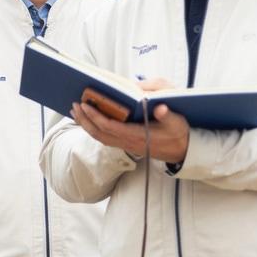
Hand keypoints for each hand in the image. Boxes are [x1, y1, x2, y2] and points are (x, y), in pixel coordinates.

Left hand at [71, 94, 189, 164]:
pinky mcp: (126, 144)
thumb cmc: (179, 133)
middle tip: (74, 105)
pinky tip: (88, 120)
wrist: (183, 151)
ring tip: (75, 111)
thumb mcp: (177, 122)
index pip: (110, 127)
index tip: (85, 105)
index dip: (95, 116)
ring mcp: (126, 144)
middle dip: (84, 120)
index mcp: (138, 135)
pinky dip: (93, 128)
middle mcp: (128, 142)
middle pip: (99, 133)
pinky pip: (104, 138)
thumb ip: (168, 115)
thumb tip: (160, 108)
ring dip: (86, 124)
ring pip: (99, 137)